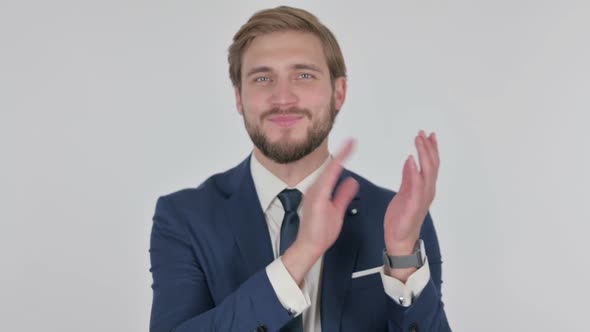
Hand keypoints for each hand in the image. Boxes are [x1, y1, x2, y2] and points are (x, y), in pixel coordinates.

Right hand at [282, 139, 358, 284]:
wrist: (309, 247)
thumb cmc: (319, 231)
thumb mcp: (337, 210)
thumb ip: (343, 194)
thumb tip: (351, 181)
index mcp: (321, 190)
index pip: (334, 170)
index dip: (343, 157)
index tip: (352, 145)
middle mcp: (316, 189)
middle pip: (331, 167)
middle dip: (342, 152)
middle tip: (354, 140)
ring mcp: (315, 193)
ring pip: (329, 170)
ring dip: (340, 157)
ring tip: (350, 145)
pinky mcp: (316, 199)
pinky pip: (327, 180)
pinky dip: (334, 169)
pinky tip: (341, 162)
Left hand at [384, 131, 439, 255]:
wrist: (399, 239)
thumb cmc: (402, 218)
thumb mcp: (404, 193)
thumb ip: (408, 177)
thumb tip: (410, 161)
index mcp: (425, 188)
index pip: (431, 164)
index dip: (431, 149)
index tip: (428, 135)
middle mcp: (427, 191)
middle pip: (432, 165)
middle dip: (428, 147)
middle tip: (423, 134)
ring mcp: (422, 198)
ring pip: (428, 172)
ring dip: (424, 154)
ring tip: (419, 140)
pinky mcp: (414, 205)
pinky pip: (416, 186)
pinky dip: (414, 172)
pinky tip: (411, 160)